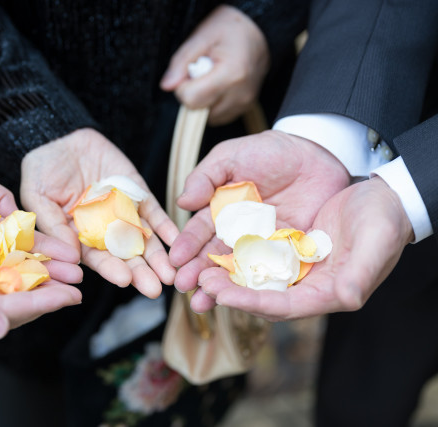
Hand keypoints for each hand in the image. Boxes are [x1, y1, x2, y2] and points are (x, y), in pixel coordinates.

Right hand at [0, 229, 82, 344]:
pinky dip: (15, 273)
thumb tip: (1, 329)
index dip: (42, 304)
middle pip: (13, 307)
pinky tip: (30, 266)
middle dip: (46, 295)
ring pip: (7, 293)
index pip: (8, 314)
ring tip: (62, 275)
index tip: (72, 296)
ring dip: (36, 283)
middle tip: (76, 287)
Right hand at [20, 128, 177, 297]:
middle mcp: (104, 230)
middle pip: (124, 255)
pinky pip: (154, 213)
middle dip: (140, 272)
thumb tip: (71, 257)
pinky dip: (166, 226)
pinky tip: (177, 240)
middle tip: (155, 289)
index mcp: (78, 237)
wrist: (60, 138)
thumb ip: (54, 225)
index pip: (96, 258)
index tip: (125, 280)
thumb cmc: (41, 171)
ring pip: (143, 238)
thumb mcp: (38, 197)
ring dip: (157, 257)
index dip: (110, 269)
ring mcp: (122, 212)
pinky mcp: (137, 194)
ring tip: (171, 274)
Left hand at [160, 4, 269, 125]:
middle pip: (198, 111)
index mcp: (231, 75)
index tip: (190, 71)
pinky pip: (218, 116)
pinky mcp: (245, 109)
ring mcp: (244, 104)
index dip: (183, 86)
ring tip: (211, 77)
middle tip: (202, 72)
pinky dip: (212, 104)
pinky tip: (218, 86)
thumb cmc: (229, 30)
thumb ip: (181, 62)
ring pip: (207, 117)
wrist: (259, 32)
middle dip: (193, 93)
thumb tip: (167, 86)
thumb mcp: (201, 36)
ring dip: (202, 100)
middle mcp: (240, 95)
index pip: (191, 99)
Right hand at [170, 130, 349, 296]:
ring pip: (237, 269)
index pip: (199, 232)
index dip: (187, 245)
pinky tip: (242, 300)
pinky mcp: (286, 253)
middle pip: (213, 256)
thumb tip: (182, 201)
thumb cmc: (271, 151)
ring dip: (220, 287)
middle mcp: (237, 233)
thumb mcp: (232, 156)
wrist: (318, 154)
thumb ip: (206, 176)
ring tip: (202, 302)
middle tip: (183, 287)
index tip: (175, 260)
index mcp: (220, 211)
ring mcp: (261, 245)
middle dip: (196, 273)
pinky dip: (256, 286)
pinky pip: (270, 271)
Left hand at [195, 176, 413, 320]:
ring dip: (227, 279)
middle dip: (229, 293)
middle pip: (262, 297)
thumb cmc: (385, 221)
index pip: (284, 306)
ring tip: (198, 273)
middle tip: (199, 284)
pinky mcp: (288, 250)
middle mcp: (308, 286)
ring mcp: (296, 269)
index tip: (223, 298)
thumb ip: (361, 273)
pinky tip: (214, 253)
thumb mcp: (378, 242)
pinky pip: (257, 258)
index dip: (252, 304)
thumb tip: (346, 298)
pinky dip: (236, 259)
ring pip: (255, 280)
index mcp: (329, 292)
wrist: (383, 199)